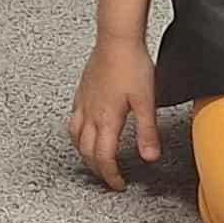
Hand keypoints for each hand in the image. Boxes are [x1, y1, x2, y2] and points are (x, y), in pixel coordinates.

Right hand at [67, 36, 160, 190]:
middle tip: (108, 177)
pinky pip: (73, 120)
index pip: (103, 157)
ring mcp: (83, 102)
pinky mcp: (82, 91)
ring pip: (75, 137)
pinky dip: (77, 133)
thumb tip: (150, 156)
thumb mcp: (146, 101)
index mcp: (106, 119)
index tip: (118, 184)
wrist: (117, 38)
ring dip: (84, 153)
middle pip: (87, 151)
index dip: (110, 175)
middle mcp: (90, 113)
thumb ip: (147, 132)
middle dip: (97, 169)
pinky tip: (85, 129)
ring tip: (94, 159)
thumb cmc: (131, 64)